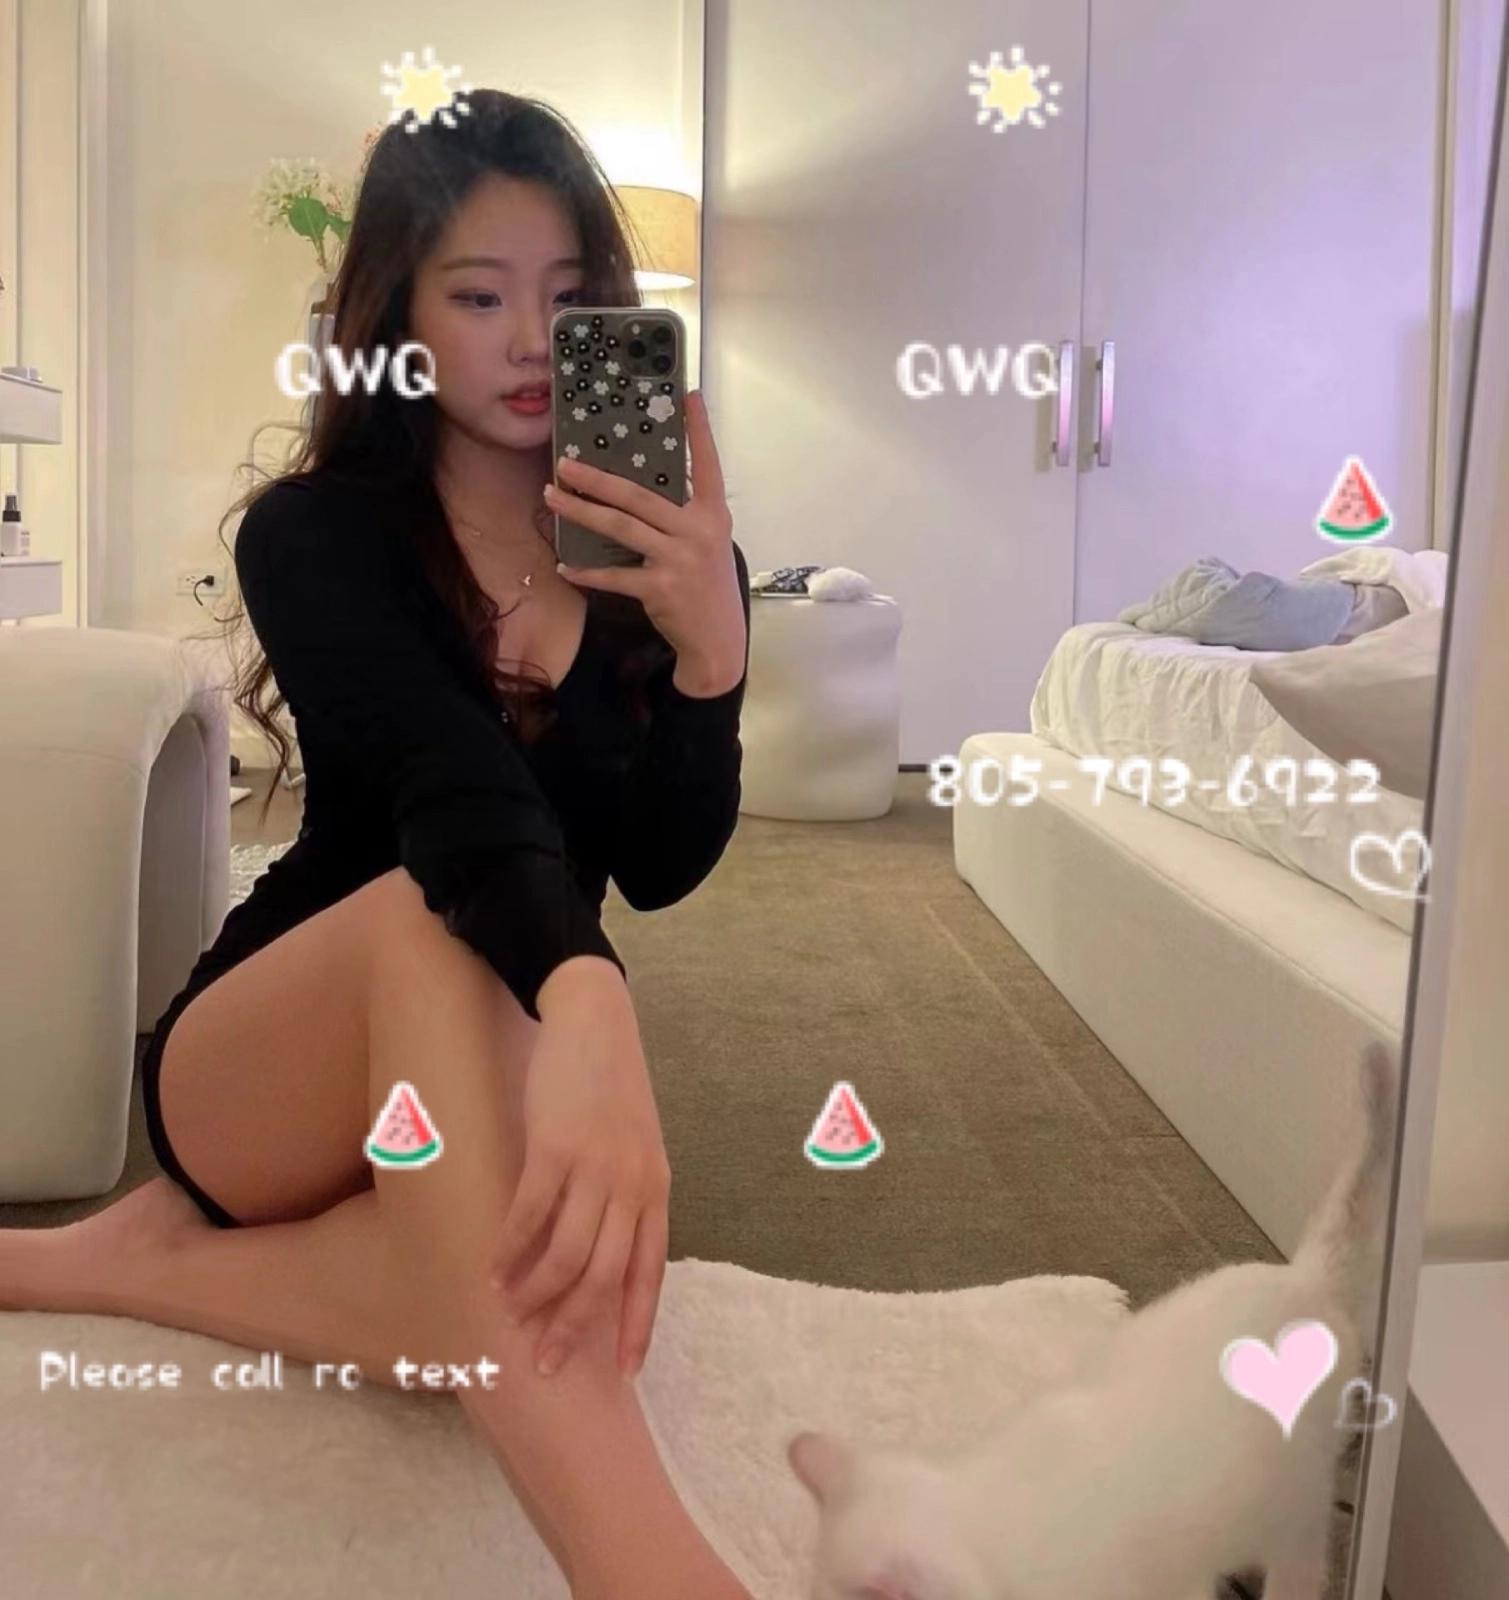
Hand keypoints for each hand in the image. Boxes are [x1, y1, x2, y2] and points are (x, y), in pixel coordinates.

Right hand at [490, 985, 670, 1380]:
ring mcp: (595, 1168)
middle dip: (572, 1327)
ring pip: (566, 1255)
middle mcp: (632, 1185)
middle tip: (542, 1361)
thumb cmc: (611, 1087)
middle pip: (603, 1277)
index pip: (648, 1272)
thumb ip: (626, 1196)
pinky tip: (493, 1269)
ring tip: (509, 1313)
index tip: (622, 1372)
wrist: (597, 1021)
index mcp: (656, 1190)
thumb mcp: (636, 1146)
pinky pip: (531, 1215)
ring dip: (535, 1293)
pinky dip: (510, 1250)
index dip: (635, 1324)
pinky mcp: (556, 1148)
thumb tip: (602, 1252)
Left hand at [544, 389, 746, 686]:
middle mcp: (697, 531)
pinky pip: (614, 575)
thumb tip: (639, 488)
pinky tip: (564, 566)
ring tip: (552, 498)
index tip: (688, 396)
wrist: (717, 640)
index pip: (708, 464)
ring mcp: (679, 559)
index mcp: (713, 515)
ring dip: (581, 511)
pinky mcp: (660, 588)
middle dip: (597, 478)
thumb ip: (684, 515)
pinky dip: (587, 572)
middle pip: (639, 495)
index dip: (698, 430)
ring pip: (621, 527)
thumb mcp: (708, 542)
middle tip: (564, 464)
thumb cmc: (706, 586)